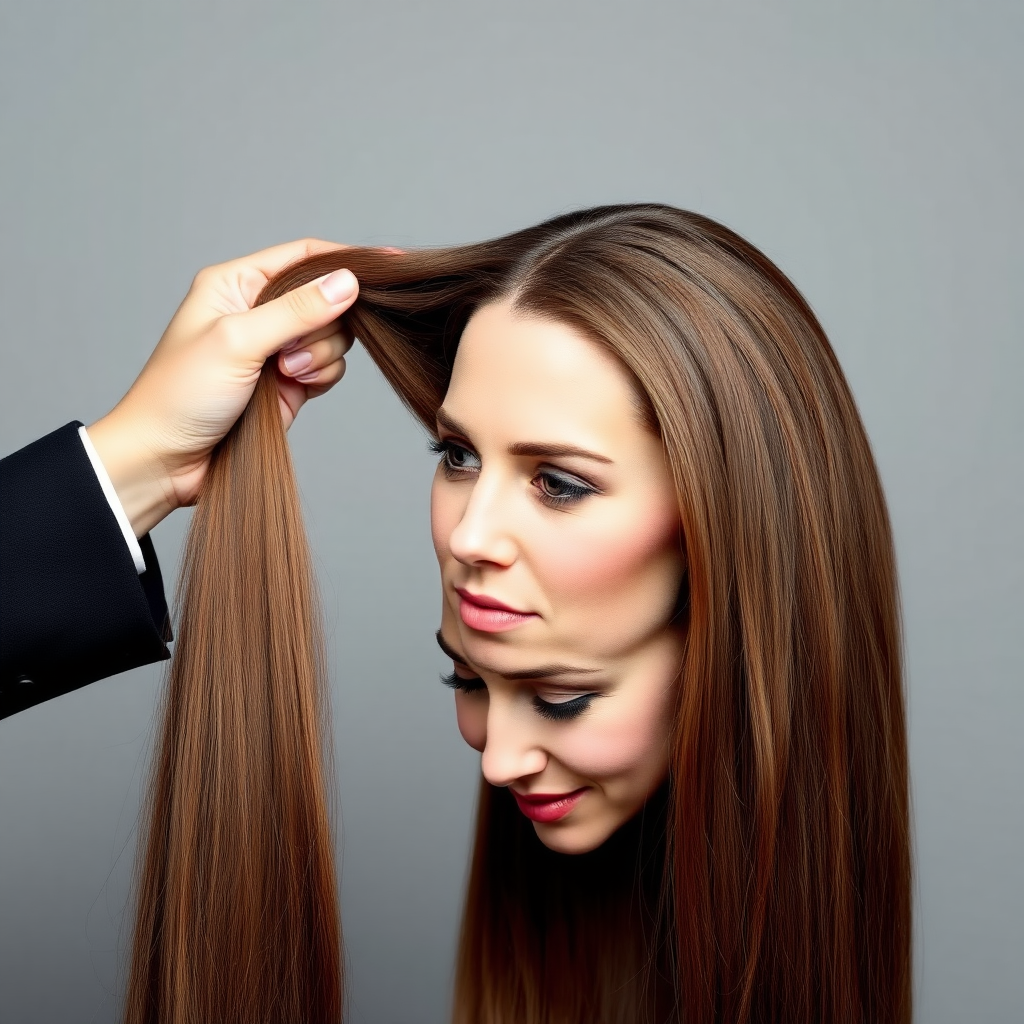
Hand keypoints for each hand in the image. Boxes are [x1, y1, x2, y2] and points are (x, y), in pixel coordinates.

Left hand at [87, 239, 357, 536]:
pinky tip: (295, 389)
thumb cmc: (180, 395)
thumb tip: (348, 282)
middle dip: (323, 325)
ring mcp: (275, 348)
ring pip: (333, 336)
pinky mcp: (288, 382)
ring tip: (284, 376)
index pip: (305, 256)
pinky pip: (329, 367)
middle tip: (291, 352)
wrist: (166, 460)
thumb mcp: (238, 341)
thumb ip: (296, 310)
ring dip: (320, 356)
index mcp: (237, 284)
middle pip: (326, 298)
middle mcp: (258, 311)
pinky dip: (322, 376)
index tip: (391, 264)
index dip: (346, 260)